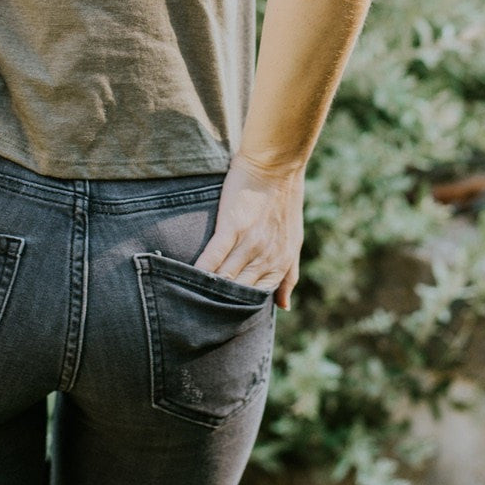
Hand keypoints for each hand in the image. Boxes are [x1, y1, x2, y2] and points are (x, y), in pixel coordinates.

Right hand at [192, 152, 304, 308]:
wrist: (276, 165)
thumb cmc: (285, 201)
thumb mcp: (295, 242)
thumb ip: (288, 275)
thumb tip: (284, 306)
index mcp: (281, 263)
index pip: (256, 297)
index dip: (239, 309)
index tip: (222, 318)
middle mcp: (266, 257)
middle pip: (239, 292)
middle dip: (221, 306)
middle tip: (200, 318)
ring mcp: (249, 242)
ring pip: (225, 277)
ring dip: (209, 292)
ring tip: (190, 304)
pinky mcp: (232, 225)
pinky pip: (214, 255)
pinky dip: (203, 269)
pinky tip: (189, 278)